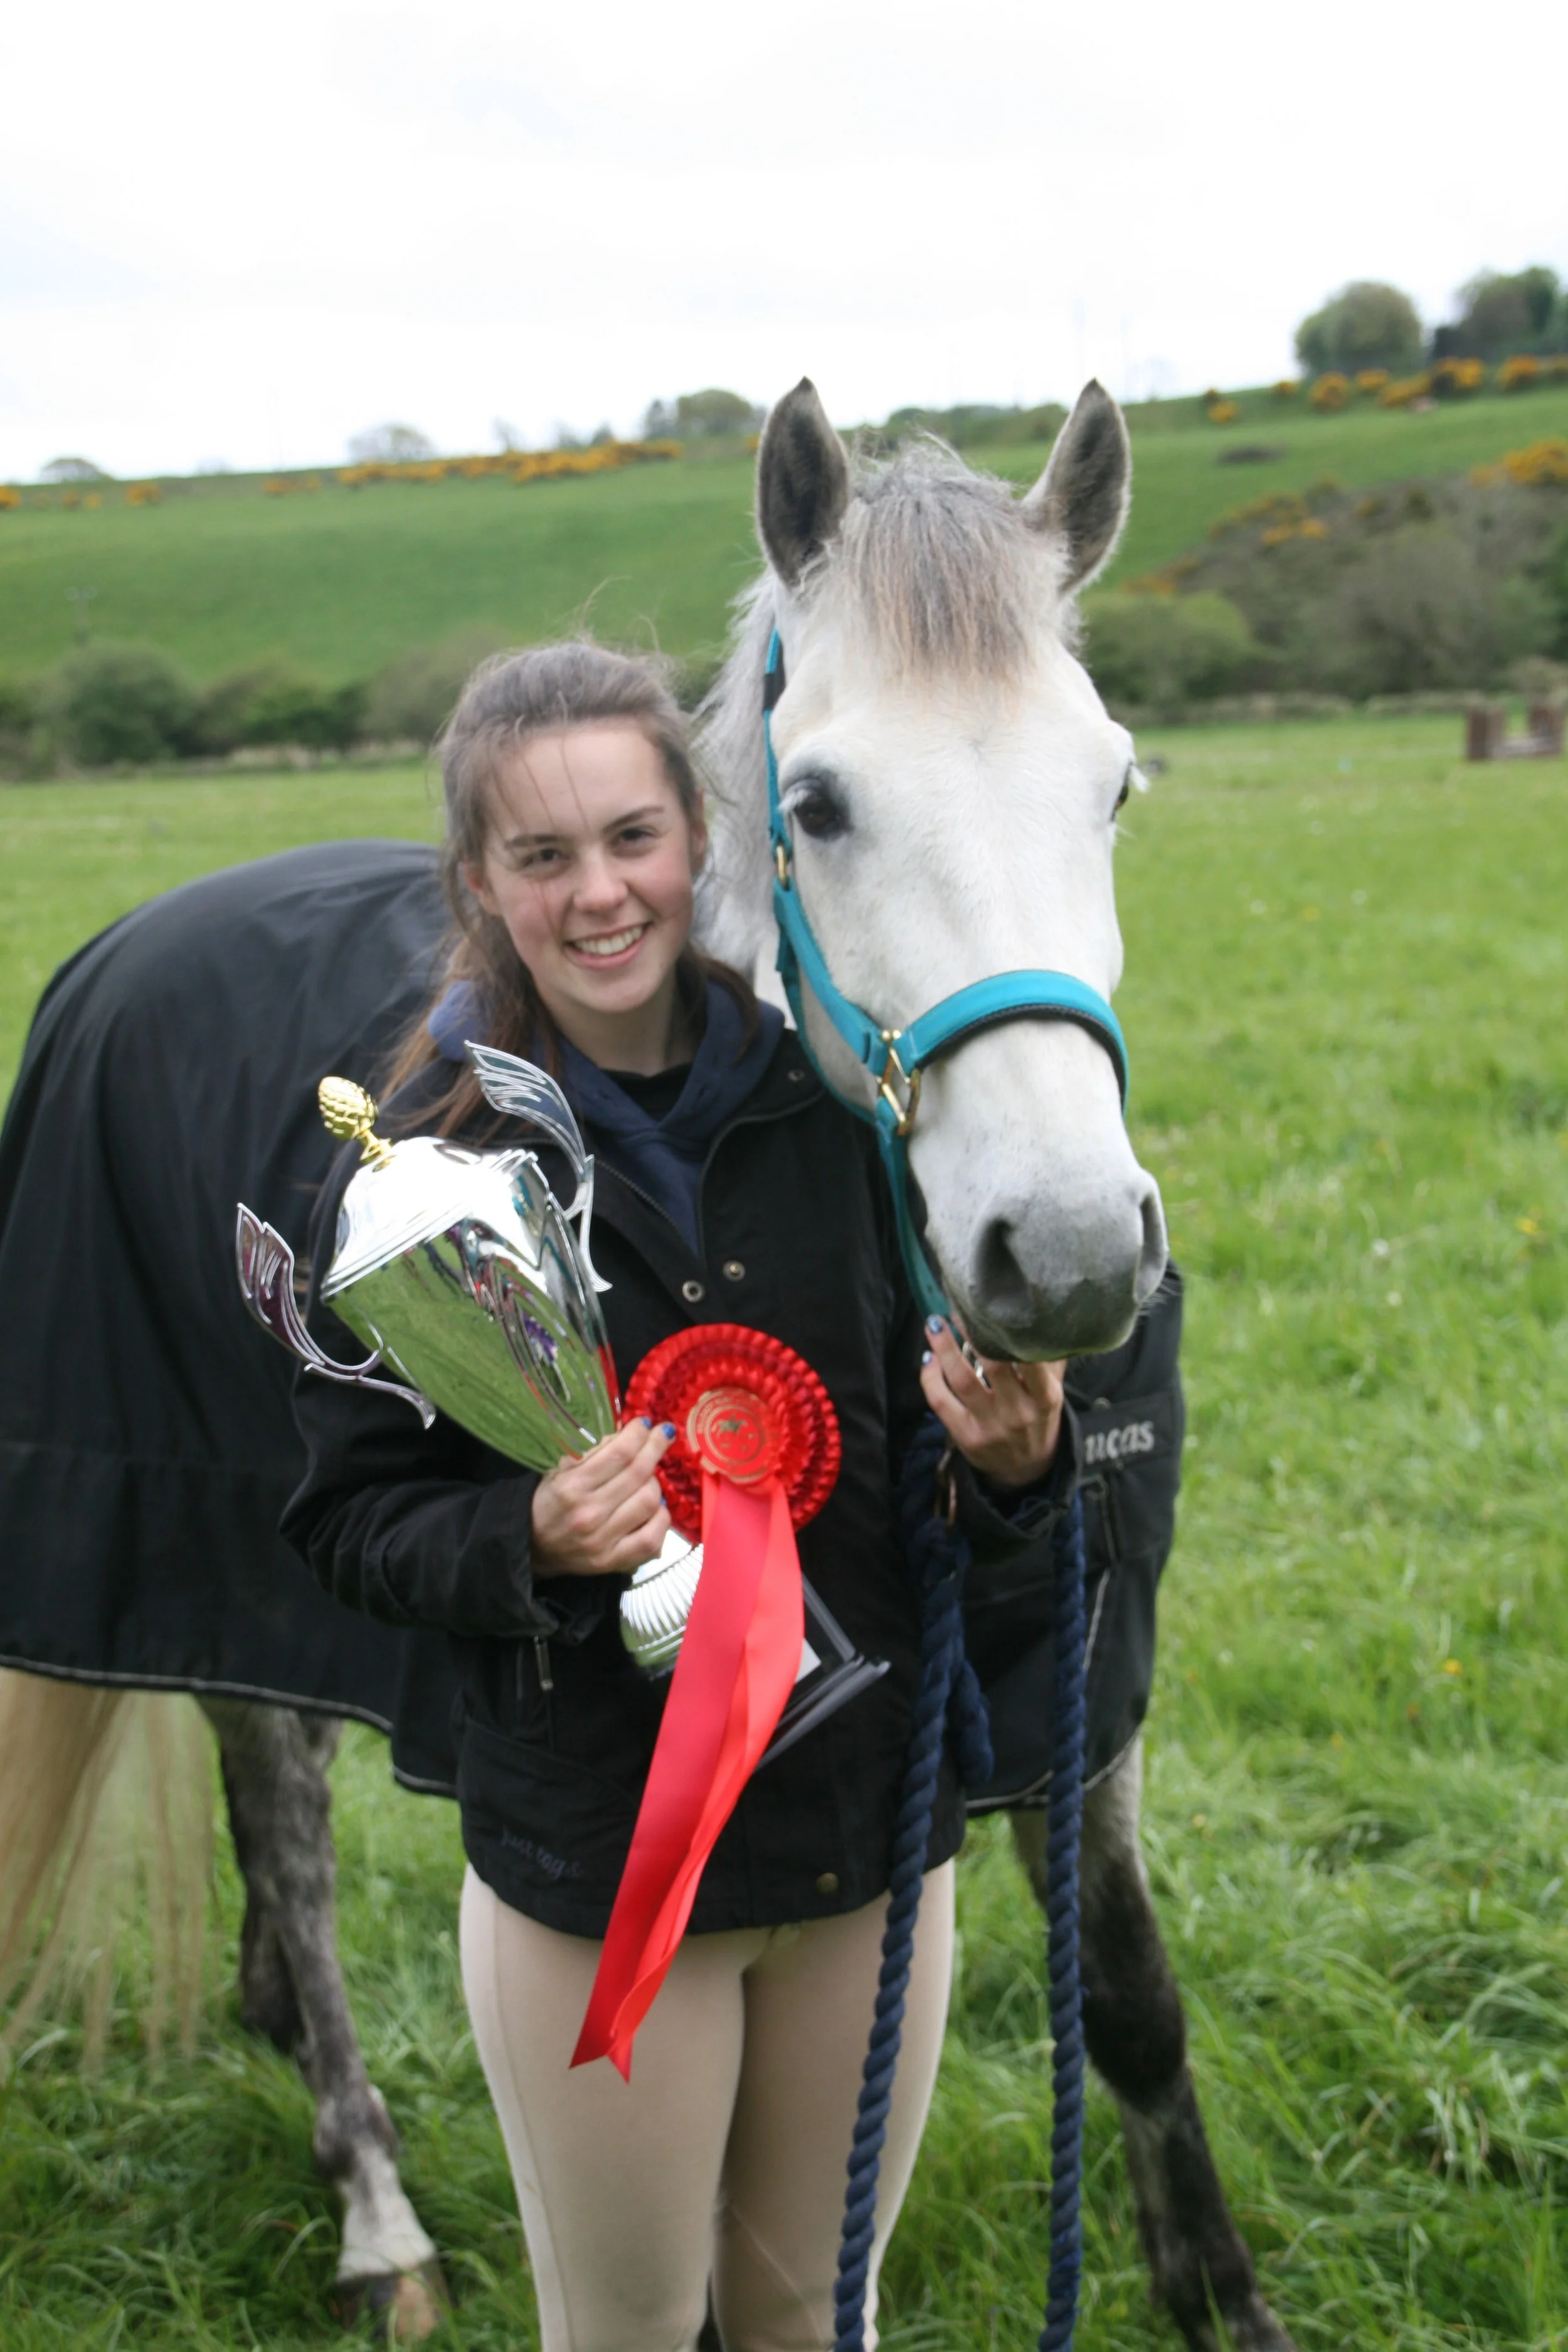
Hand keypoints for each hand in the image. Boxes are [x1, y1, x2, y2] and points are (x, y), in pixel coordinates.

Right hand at [531, 1419, 673, 1578]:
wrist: (533, 1547)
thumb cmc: (550, 1502)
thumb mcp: (561, 1471)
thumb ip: (595, 1454)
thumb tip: (630, 1436)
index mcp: (572, 1487)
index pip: (619, 1454)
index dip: (638, 1434)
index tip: (645, 1424)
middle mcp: (589, 1515)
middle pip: (639, 1475)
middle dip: (655, 1448)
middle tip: (661, 1436)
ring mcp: (603, 1542)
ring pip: (650, 1503)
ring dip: (655, 1484)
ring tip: (648, 1478)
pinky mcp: (613, 1562)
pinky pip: (652, 1538)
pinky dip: (661, 1519)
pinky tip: (655, 1508)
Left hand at [919, 1317, 1065, 1489]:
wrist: (1026, 1469)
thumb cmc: (1037, 1419)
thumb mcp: (1051, 1393)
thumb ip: (1049, 1359)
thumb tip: (1041, 1317)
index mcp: (1045, 1397)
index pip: (1031, 1361)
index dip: (1008, 1333)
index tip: (991, 1309)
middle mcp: (1018, 1412)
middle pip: (993, 1365)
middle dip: (971, 1332)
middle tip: (958, 1309)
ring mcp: (991, 1426)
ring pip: (962, 1380)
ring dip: (944, 1349)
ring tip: (935, 1324)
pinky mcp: (966, 1437)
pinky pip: (941, 1402)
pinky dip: (930, 1377)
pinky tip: (929, 1358)